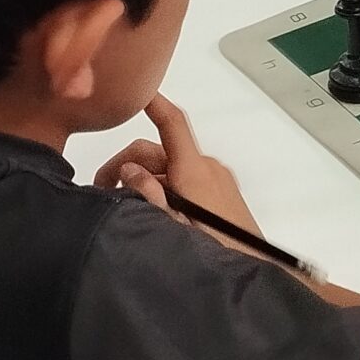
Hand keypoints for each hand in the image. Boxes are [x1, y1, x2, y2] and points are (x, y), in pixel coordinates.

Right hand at [93, 94, 262, 240]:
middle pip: (160, 150)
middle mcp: (208, 167)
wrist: (257, 269)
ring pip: (171, 166)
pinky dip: (163, 185)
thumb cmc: (216, 251)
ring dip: (144, 177)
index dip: (153, 103)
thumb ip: (149, 196)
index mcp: (195, 170)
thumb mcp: (173, 228)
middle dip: (128, 163)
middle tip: (103, 191)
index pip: (172, 124)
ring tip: (125, 206)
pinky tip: (152, 210)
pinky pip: (186, 179)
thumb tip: (129, 169)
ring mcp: (217, 180)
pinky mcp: (222, 194)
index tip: (135, 90)